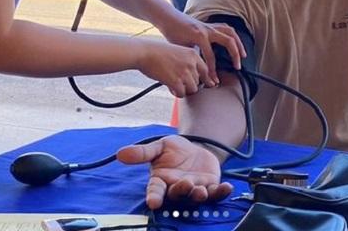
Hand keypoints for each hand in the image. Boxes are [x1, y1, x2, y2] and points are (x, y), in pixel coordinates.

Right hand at [117, 135, 233, 209]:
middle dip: (180, 191)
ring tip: (201, 190)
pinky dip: (221, 192)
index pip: (155, 191)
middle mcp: (177, 189)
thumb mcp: (160, 146)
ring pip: (195, 197)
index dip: (154, 197)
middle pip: (177, 195)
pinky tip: (227, 187)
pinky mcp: (210, 188)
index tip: (153, 202)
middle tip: (184, 184)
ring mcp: (194, 190)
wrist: (195, 149)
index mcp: (161, 181)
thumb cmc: (174, 151)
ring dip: (199, 195)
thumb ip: (143, 152)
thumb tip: (120, 153)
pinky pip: (216, 194)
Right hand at [136, 39, 211, 96]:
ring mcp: (184, 72)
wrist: (145, 52)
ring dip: (184, 90)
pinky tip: (170, 88)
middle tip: (179, 82)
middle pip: (198, 82)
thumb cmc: (158, 53)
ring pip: (192, 89)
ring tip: (174, 85)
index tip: (209, 85)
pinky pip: (182, 93)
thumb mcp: (178, 52)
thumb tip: (196, 79)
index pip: (206, 70)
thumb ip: (188, 63)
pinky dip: (176, 93)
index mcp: (193, 54)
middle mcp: (191, 63)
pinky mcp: (176, 81)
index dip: (207, 80)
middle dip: (190, 84)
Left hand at [157, 12, 245, 83]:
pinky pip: (225, 28)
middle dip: (235, 54)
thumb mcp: (180, 48)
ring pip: (230, 32)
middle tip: (237, 66)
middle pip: (228, 41)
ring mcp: (209, 26)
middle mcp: (207, 30)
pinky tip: (235, 43)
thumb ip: (191, 58)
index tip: (214, 81)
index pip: (211, 57)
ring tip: (243, 55)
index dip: (212, 71)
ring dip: (238, 43)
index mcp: (199, 36)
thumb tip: (196, 74)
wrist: (168, 18)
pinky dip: (232, 36)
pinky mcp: (209, 25)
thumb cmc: (171, 33)